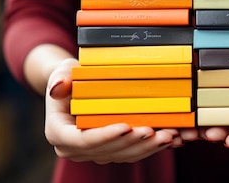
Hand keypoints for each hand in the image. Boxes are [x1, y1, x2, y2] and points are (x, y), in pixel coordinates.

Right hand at [44, 59, 183, 163]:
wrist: (74, 88)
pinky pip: (133, 152)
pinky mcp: (111, 151)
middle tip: (154, 131)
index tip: (126, 126)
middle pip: (107, 150)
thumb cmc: (69, 78)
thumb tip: (57, 87)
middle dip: (133, 142)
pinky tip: (171, 138)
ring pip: (124, 155)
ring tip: (168, 135)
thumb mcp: (61, 73)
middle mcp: (74, 149)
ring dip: (148, 147)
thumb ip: (60, 79)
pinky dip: (152, 147)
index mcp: (59, 133)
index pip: (83, 140)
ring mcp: (94, 152)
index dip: (106, 136)